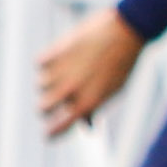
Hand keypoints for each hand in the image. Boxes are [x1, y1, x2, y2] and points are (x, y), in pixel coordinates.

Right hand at [38, 8, 142, 136]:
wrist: (126, 31)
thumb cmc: (122, 63)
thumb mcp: (114, 89)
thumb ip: (96, 107)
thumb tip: (88, 127)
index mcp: (88, 102)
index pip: (61, 125)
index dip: (52, 133)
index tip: (47, 135)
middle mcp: (71, 89)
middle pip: (42, 108)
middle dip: (47, 107)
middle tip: (55, 101)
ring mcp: (62, 70)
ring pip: (41, 84)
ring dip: (50, 81)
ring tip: (68, 70)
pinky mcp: (55, 51)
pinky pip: (40, 63)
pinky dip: (48, 61)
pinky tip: (63, 56)